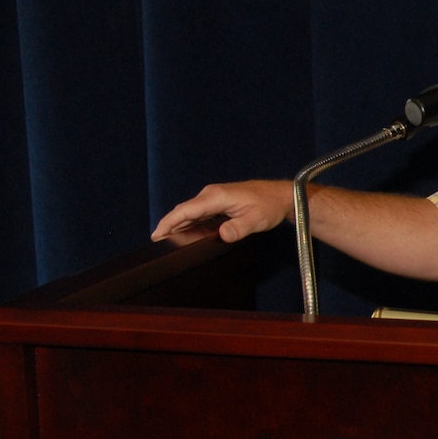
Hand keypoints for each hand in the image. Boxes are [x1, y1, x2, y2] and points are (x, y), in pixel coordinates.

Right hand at [151, 181, 291, 243]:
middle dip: (168, 225)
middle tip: (157, 243)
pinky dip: (189, 223)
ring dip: (178, 225)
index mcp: (216, 197)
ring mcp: (213, 198)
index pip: (185, 210)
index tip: (156, 235)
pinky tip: (185, 234)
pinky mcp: (218, 203)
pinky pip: (198, 214)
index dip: (168, 222)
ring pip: (190, 212)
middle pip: (183, 211)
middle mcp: (211, 195)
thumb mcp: (256, 220)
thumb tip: (222, 235)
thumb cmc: (269, 205)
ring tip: (166, 241)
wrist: (281, 196)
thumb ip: (238, 228)